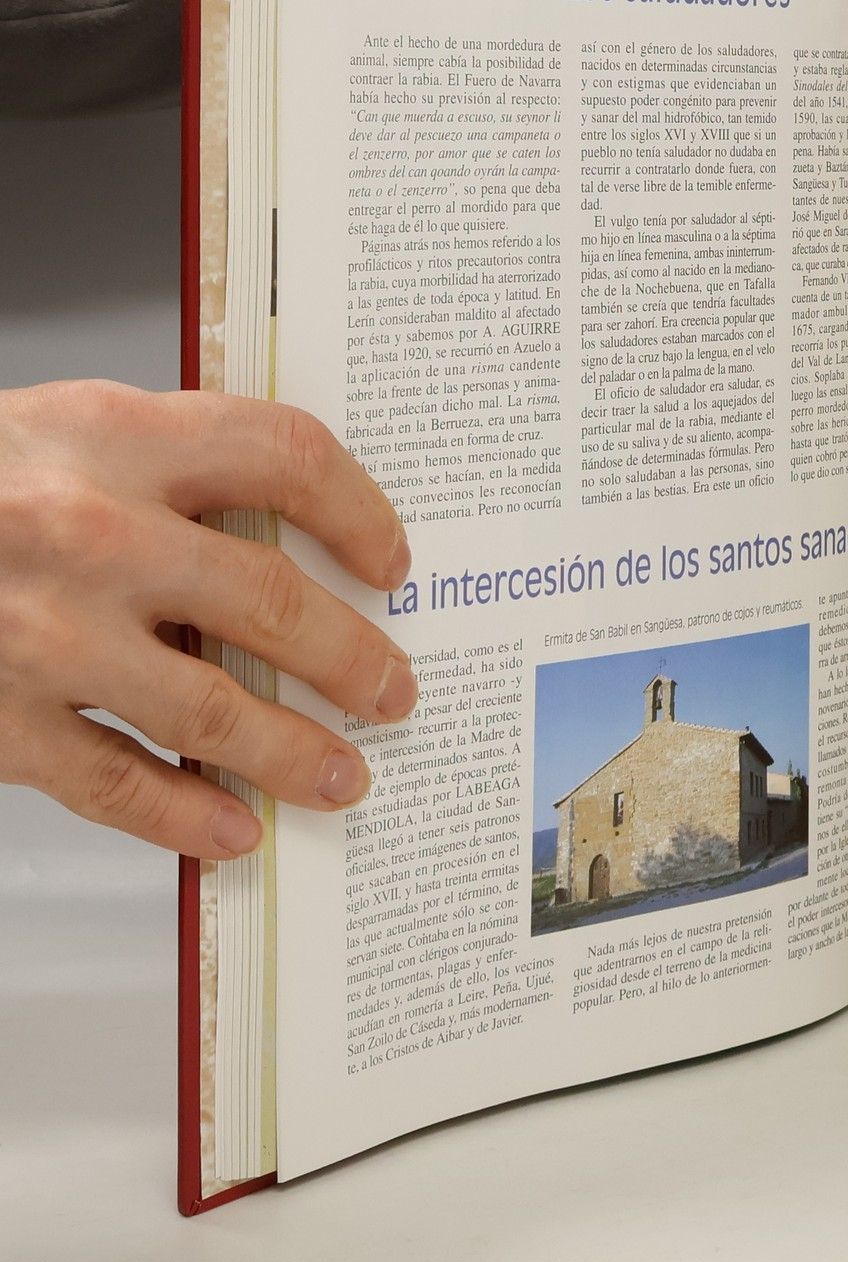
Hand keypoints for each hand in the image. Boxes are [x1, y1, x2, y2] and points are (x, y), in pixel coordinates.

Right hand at [0, 382, 414, 860]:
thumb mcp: (62, 432)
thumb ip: (167, 469)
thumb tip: (291, 539)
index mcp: (113, 436)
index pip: (285, 455)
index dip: (359, 511)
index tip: (391, 561)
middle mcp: (87, 531)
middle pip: (270, 600)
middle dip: (354, 658)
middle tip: (394, 690)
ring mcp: (40, 632)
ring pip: (211, 709)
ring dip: (295, 753)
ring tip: (345, 775)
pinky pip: (113, 782)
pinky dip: (184, 815)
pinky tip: (231, 829)